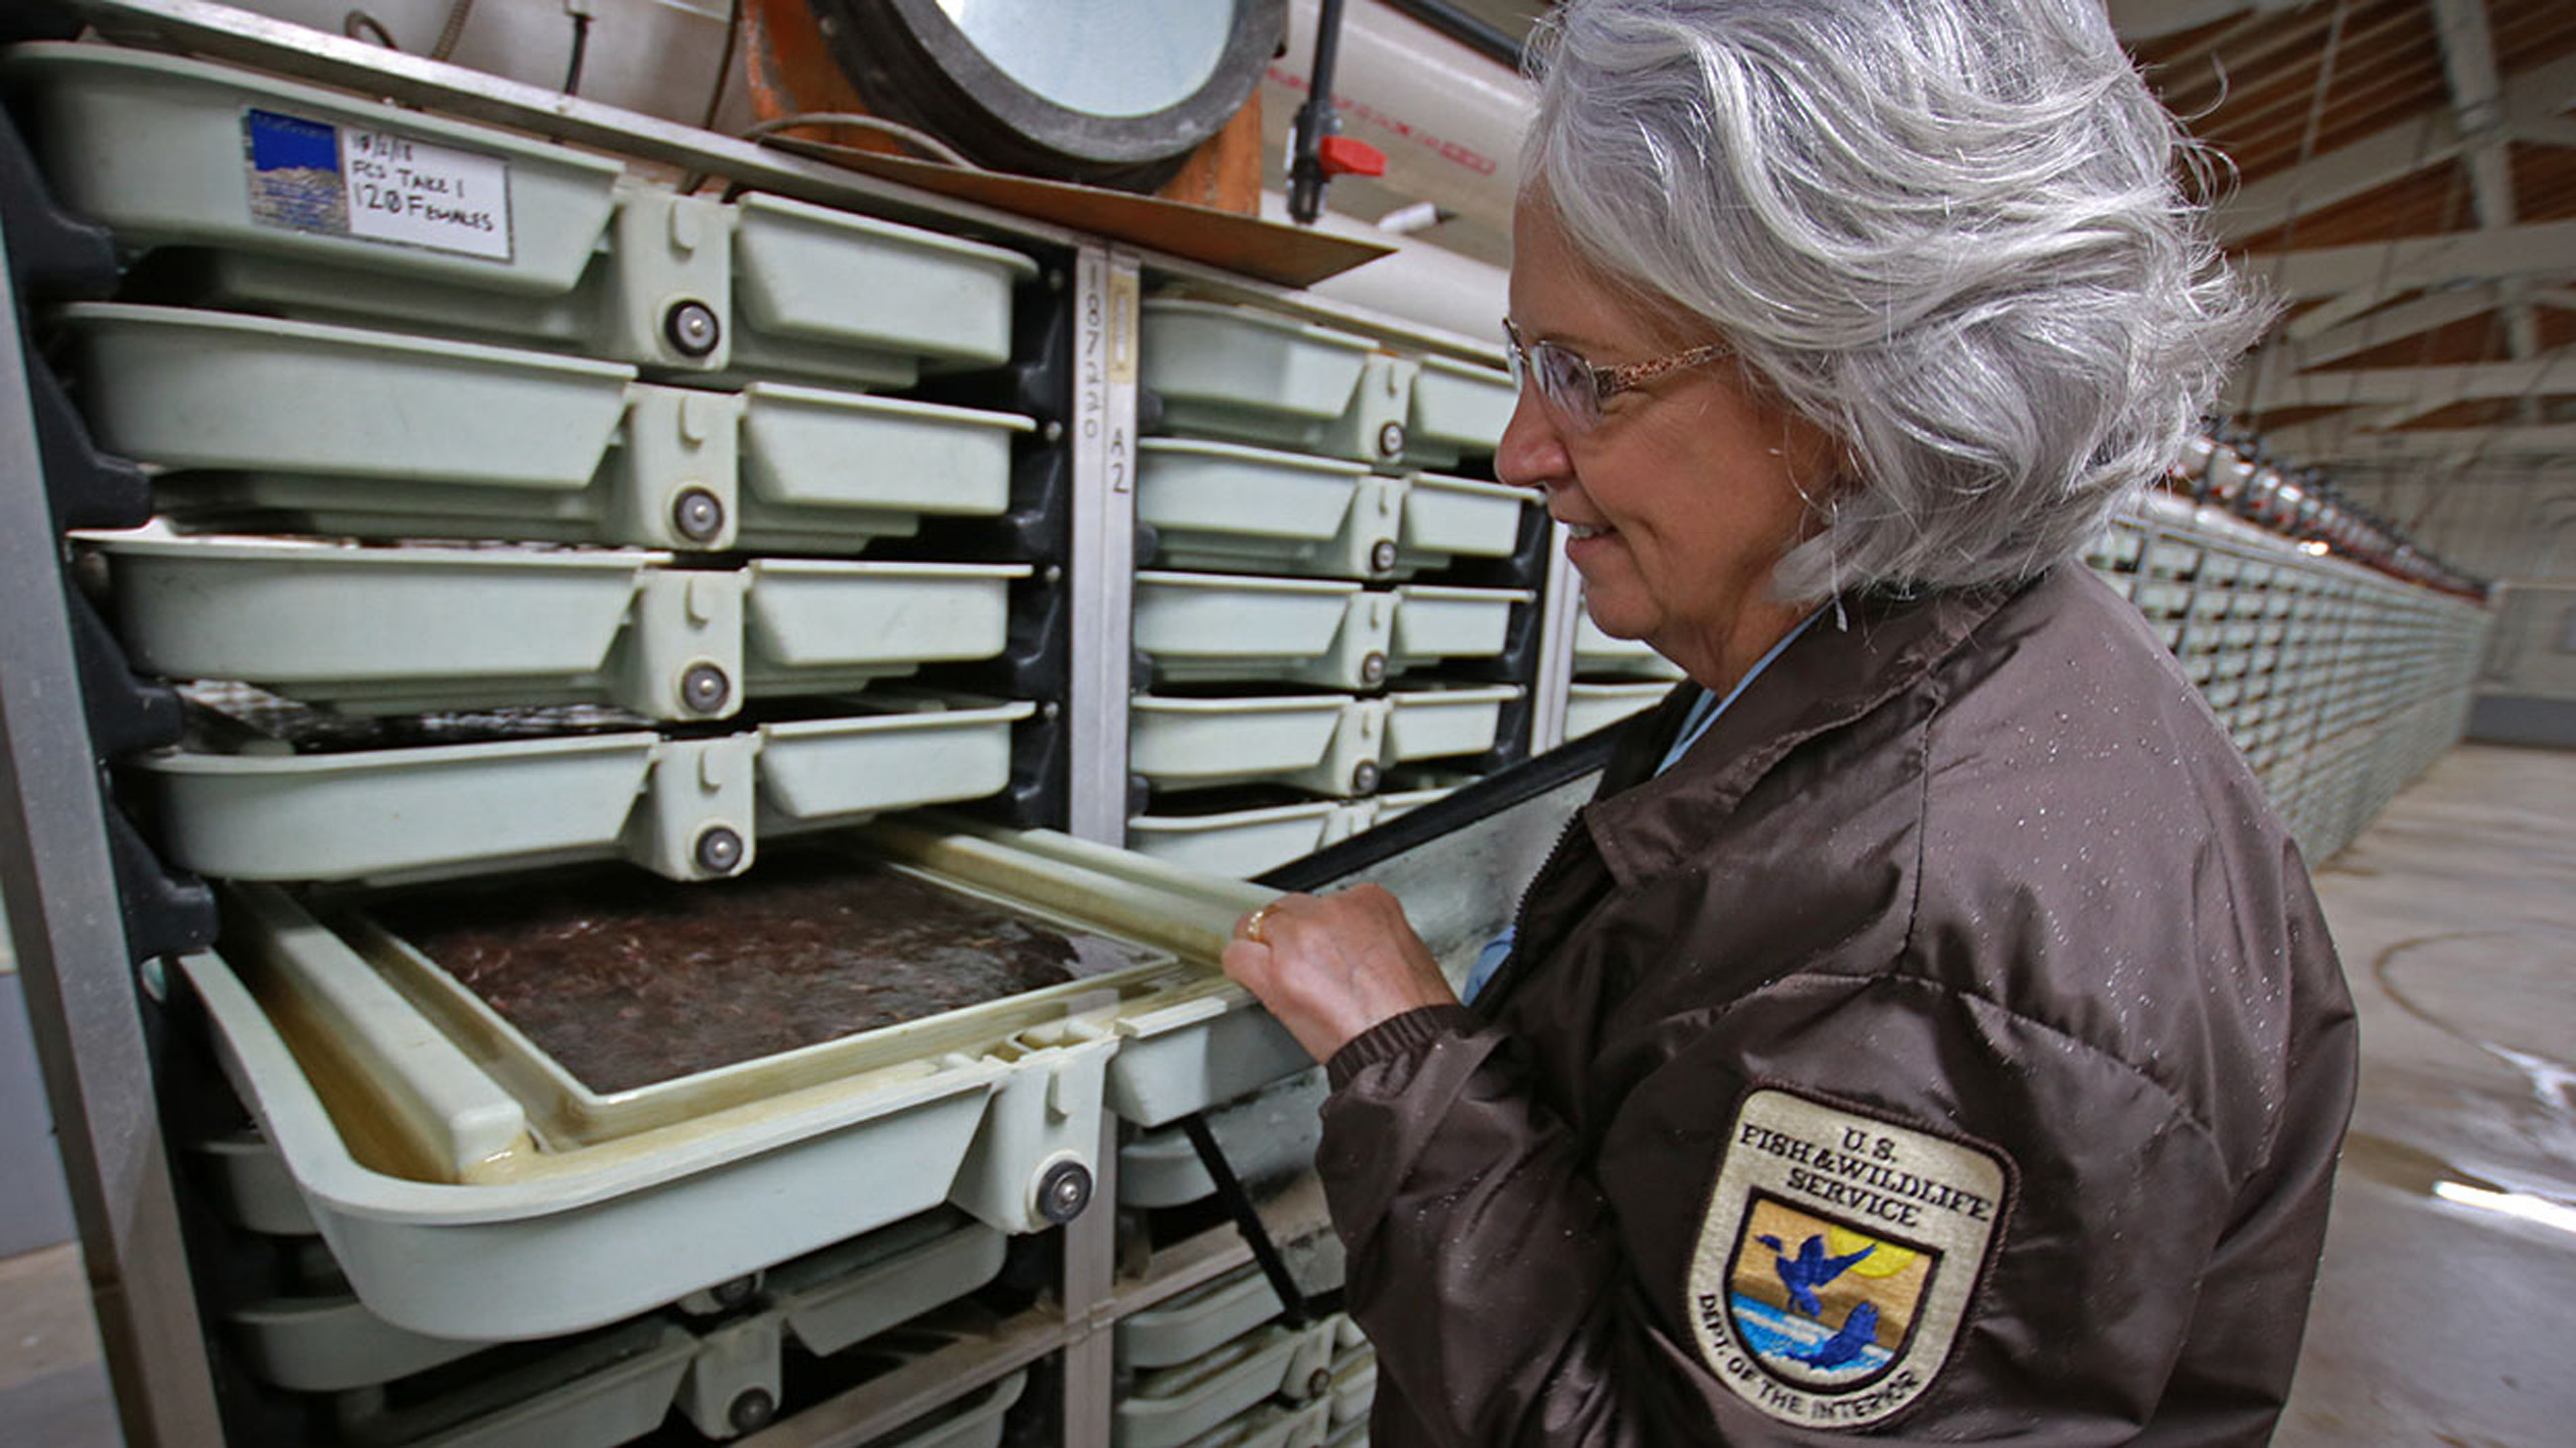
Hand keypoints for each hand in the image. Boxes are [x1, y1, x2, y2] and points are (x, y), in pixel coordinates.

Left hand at [1223, 885, 1458, 1062]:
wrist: (1407, 1046)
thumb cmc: (1412, 1012)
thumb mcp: (1404, 952)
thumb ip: (1368, 936)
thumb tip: (1347, 944)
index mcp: (1369, 902)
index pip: (1325, 902)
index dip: (1319, 931)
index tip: (1323, 950)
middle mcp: (1333, 911)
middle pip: (1288, 910)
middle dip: (1290, 936)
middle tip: (1300, 966)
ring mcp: (1302, 937)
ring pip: (1257, 926)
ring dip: (1263, 949)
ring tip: (1276, 975)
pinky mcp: (1277, 969)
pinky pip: (1237, 955)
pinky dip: (1241, 968)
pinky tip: (1254, 981)